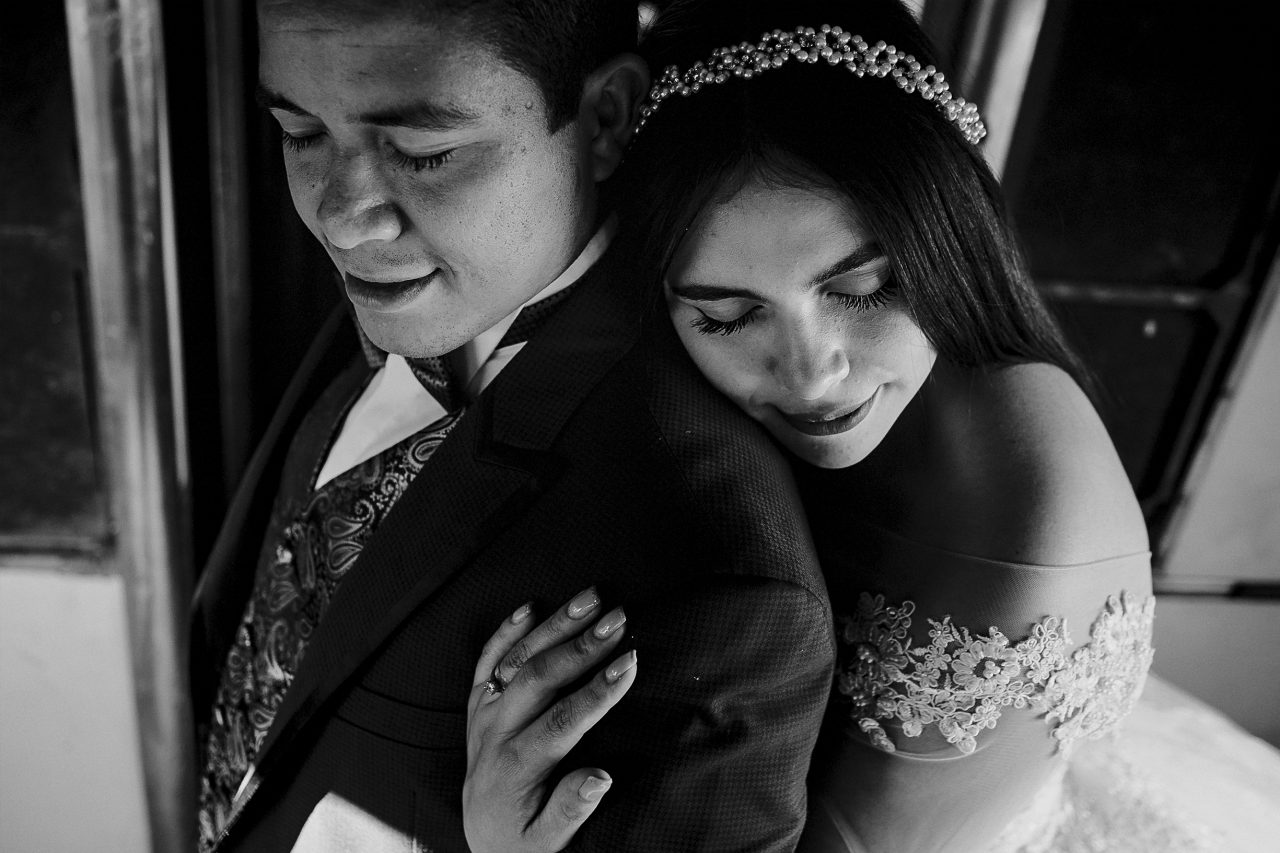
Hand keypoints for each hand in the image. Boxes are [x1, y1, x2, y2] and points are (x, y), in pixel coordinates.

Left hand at [463, 588, 638, 852]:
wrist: (483, 836)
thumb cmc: (523, 838)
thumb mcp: (547, 841)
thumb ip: (570, 811)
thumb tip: (600, 778)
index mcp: (515, 767)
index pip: (561, 721)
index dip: (597, 692)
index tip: (629, 664)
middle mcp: (494, 734)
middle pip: (538, 678)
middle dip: (582, 645)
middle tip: (619, 618)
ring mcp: (483, 714)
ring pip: (516, 659)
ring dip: (555, 625)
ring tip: (592, 598)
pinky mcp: (477, 704)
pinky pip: (486, 660)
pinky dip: (507, 630)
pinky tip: (531, 606)